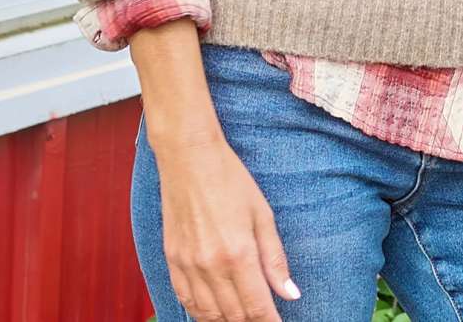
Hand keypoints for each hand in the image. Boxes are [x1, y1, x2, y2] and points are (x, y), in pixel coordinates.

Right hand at [130, 20, 298, 321]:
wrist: (189, 158)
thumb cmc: (231, 179)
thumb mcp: (262, 213)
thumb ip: (275, 257)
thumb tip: (290, 293)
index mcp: (238, 253)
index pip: (257, 307)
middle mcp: (211, 266)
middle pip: (234, 315)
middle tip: (264, 318)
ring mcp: (188, 266)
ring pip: (209, 314)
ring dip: (227, 321)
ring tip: (242, 317)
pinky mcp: (172, 261)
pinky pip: (186, 301)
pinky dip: (201, 313)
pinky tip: (213, 312)